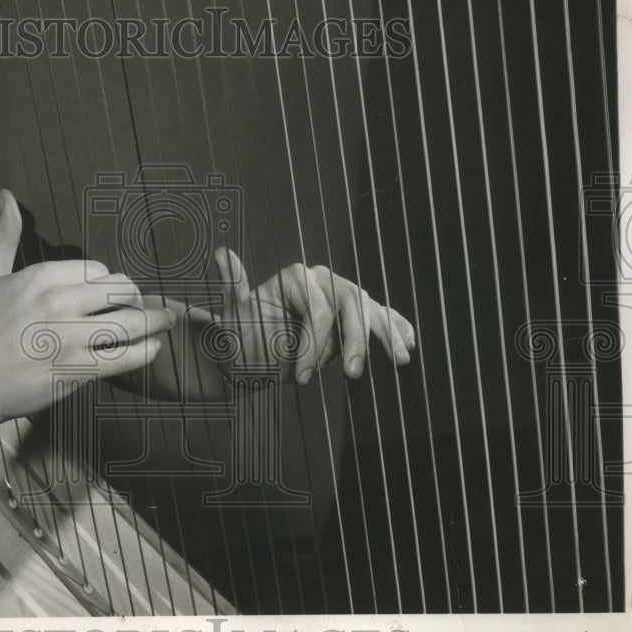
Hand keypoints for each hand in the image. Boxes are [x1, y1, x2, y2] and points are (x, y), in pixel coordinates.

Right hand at [0, 190, 173, 426]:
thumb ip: (4, 235)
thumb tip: (7, 196)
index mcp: (43, 276)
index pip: (98, 270)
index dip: (108, 282)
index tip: (109, 296)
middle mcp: (60, 303)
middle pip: (121, 290)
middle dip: (136, 297)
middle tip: (141, 306)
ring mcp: (71, 338)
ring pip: (131, 322)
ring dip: (155, 321)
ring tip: (167, 320)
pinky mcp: (77, 370)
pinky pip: (126, 357)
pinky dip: (146, 351)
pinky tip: (152, 348)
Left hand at [213, 248, 415, 384]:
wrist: (247, 356)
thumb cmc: (239, 337)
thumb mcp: (232, 317)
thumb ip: (233, 287)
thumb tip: (223, 253)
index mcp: (294, 277)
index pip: (317, 310)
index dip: (313, 345)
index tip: (300, 378)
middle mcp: (320, 280)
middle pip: (350, 304)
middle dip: (354, 340)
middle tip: (352, 375)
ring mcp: (337, 296)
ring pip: (369, 309)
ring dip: (386, 334)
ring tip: (401, 359)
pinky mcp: (348, 315)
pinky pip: (378, 315)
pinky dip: (394, 326)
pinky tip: (408, 341)